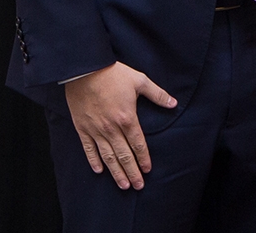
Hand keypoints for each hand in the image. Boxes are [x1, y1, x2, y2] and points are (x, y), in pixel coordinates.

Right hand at [64, 61, 176, 189]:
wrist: (85, 70)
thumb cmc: (113, 74)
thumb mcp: (139, 80)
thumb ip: (157, 94)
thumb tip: (173, 103)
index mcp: (127, 118)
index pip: (138, 144)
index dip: (144, 158)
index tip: (148, 170)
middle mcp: (111, 128)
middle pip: (124, 155)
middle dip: (132, 172)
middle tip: (138, 185)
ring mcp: (96, 130)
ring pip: (108, 156)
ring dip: (116, 172)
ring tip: (123, 185)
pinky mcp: (82, 128)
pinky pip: (88, 149)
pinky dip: (94, 161)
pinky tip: (99, 171)